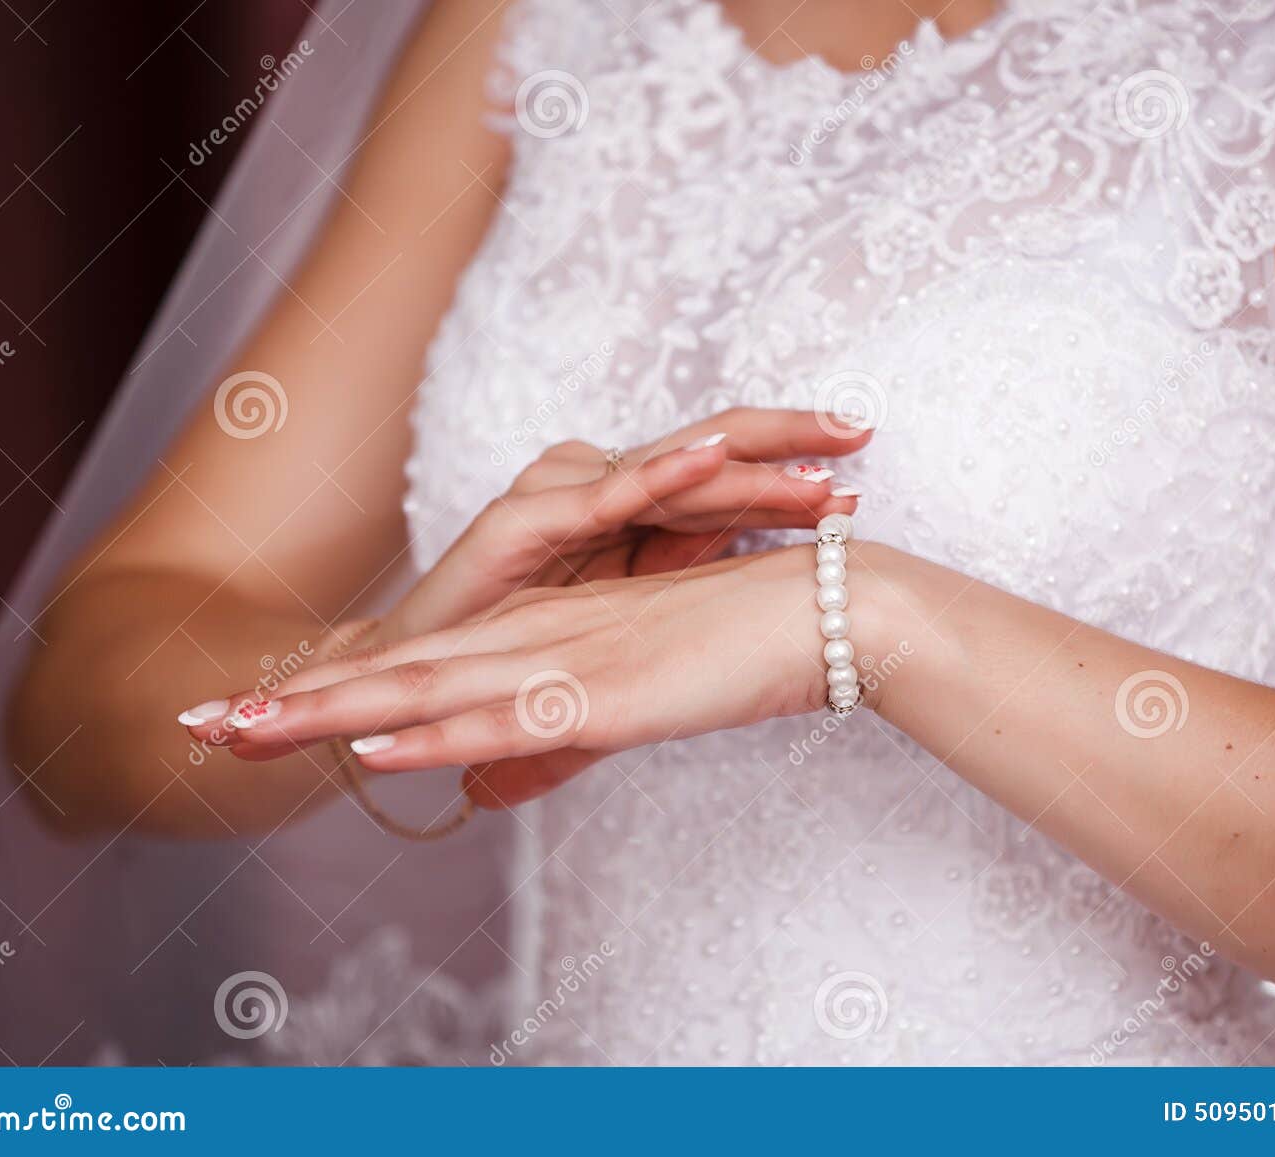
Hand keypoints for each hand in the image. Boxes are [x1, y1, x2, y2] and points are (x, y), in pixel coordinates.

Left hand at [183, 544, 905, 807]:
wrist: (828, 612)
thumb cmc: (738, 654)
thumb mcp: (624, 709)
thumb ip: (544, 748)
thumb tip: (478, 795)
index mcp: (540, 637)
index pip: (419, 669)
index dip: (333, 694)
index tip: (261, 719)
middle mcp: (537, 638)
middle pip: (398, 673)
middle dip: (298, 703)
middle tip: (206, 726)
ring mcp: (568, 660)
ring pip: (427, 689)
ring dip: (331, 712)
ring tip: (244, 733)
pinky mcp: (610, 688)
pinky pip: (506, 713)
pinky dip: (431, 727)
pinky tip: (370, 742)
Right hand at [381, 408, 869, 638]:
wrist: (410, 673)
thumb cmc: (520, 646)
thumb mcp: (629, 623)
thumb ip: (689, 588)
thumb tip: (781, 577)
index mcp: (630, 510)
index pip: (727, 479)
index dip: (793, 474)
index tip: (864, 477)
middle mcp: (598, 486)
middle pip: (711, 452)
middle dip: (788, 442)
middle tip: (861, 431)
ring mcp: (559, 495)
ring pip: (671, 467)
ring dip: (746, 464)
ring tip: (816, 456)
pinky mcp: (520, 524)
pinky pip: (603, 497)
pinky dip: (661, 475)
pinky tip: (714, 460)